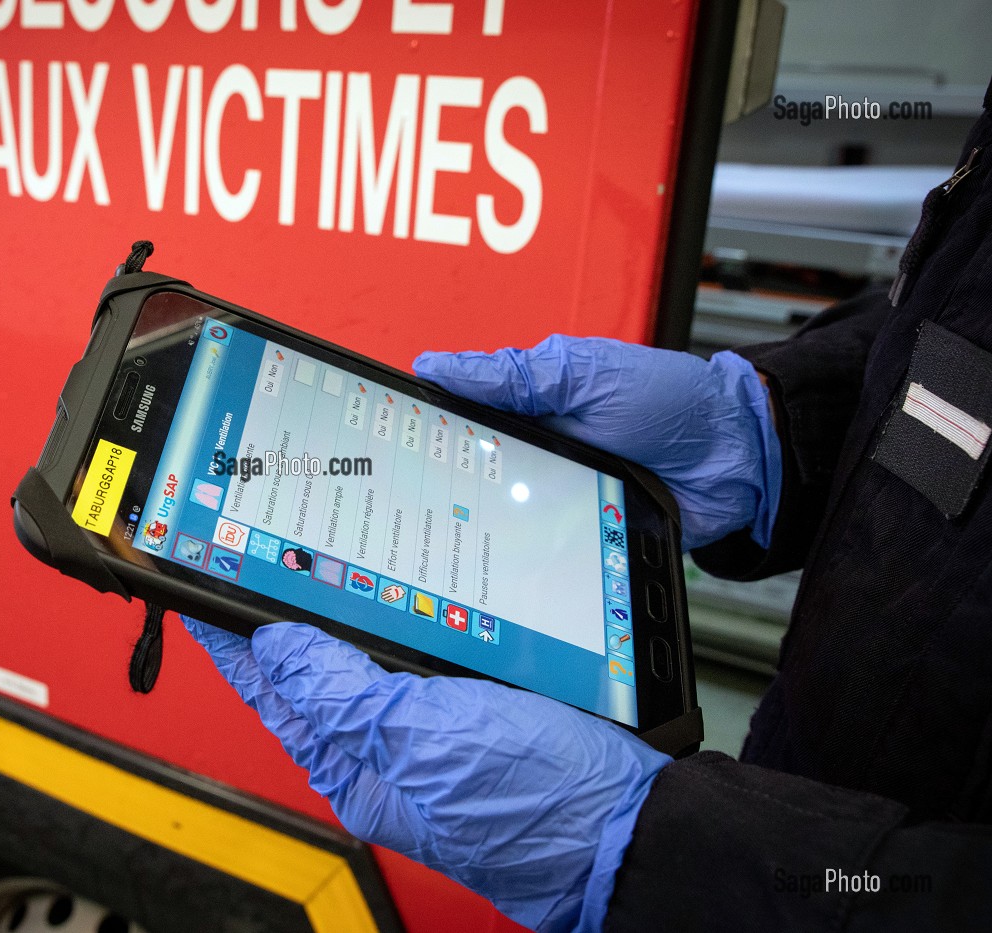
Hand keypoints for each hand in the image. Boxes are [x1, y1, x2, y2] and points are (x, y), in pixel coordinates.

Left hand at [183, 616, 668, 932]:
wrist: (626, 828)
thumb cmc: (526, 807)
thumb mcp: (418, 737)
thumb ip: (341, 692)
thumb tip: (276, 646)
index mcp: (354, 766)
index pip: (273, 691)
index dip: (232, 641)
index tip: (197, 593)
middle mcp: (385, 751)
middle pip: (311, 677)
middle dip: (273, 624)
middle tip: (242, 569)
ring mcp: (430, 732)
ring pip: (363, 666)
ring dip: (329, 620)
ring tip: (295, 578)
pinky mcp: (475, 712)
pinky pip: (415, 665)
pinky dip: (394, 629)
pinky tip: (390, 605)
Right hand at [414, 335, 781, 550]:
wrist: (737, 460)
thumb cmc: (670, 404)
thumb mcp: (584, 375)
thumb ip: (514, 375)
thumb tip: (434, 365)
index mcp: (530, 404)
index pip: (458, 415)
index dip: (422, 425)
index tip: (384, 435)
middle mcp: (535, 452)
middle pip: (466, 472)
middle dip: (436, 486)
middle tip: (402, 498)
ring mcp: (553, 496)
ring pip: (494, 516)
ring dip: (474, 524)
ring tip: (437, 536)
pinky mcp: (575, 536)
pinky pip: (534, 552)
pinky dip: (517, 557)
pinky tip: (491, 565)